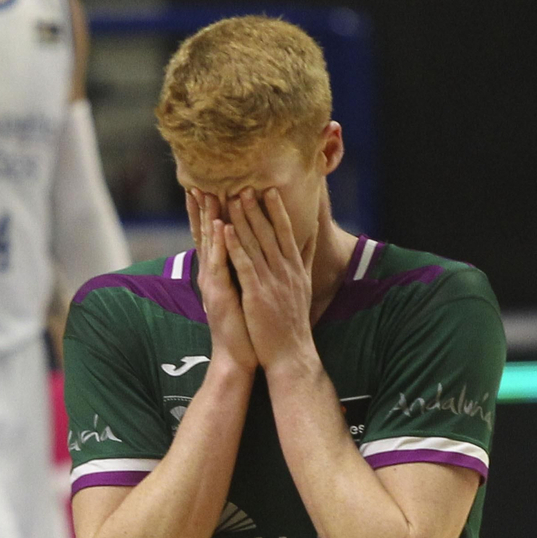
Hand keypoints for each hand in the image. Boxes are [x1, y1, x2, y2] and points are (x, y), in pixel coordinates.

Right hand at [188, 189, 256, 372]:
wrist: (240, 355)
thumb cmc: (246, 325)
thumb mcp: (246, 291)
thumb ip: (246, 271)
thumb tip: (252, 256)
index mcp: (220, 271)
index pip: (215, 236)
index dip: (211, 212)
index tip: (211, 187)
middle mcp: (213, 273)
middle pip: (207, 234)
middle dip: (204, 208)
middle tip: (201, 180)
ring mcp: (214, 282)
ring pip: (211, 243)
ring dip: (209, 217)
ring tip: (207, 192)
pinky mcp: (220, 293)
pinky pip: (220, 264)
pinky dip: (220, 244)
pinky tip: (221, 226)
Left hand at [224, 188, 315, 371]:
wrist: (291, 353)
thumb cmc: (294, 321)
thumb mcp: (305, 285)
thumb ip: (306, 259)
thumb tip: (312, 236)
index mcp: (295, 268)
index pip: (287, 233)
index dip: (277, 210)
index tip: (269, 189)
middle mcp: (285, 271)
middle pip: (269, 233)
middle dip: (257, 208)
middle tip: (245, 184)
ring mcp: (272, 282)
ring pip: (255, 244)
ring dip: (243, 220)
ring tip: (232, 198)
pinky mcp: (258, 294)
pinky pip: (244, 265)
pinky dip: (234, 246)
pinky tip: (224, 230)